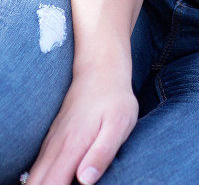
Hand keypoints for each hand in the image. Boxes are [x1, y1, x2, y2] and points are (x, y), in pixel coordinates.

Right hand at [24, 69, 137, 184]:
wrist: (100, 69)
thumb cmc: (114, 98)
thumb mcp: (119, 124)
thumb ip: (102, 153)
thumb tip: (84, 181)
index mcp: (71, 147)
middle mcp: (55, 147)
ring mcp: (50, 143)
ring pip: (34, 177)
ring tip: (64, 181)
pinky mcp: (52, 140)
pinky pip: (38, 168)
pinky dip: (41, 180)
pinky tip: (56, 180)